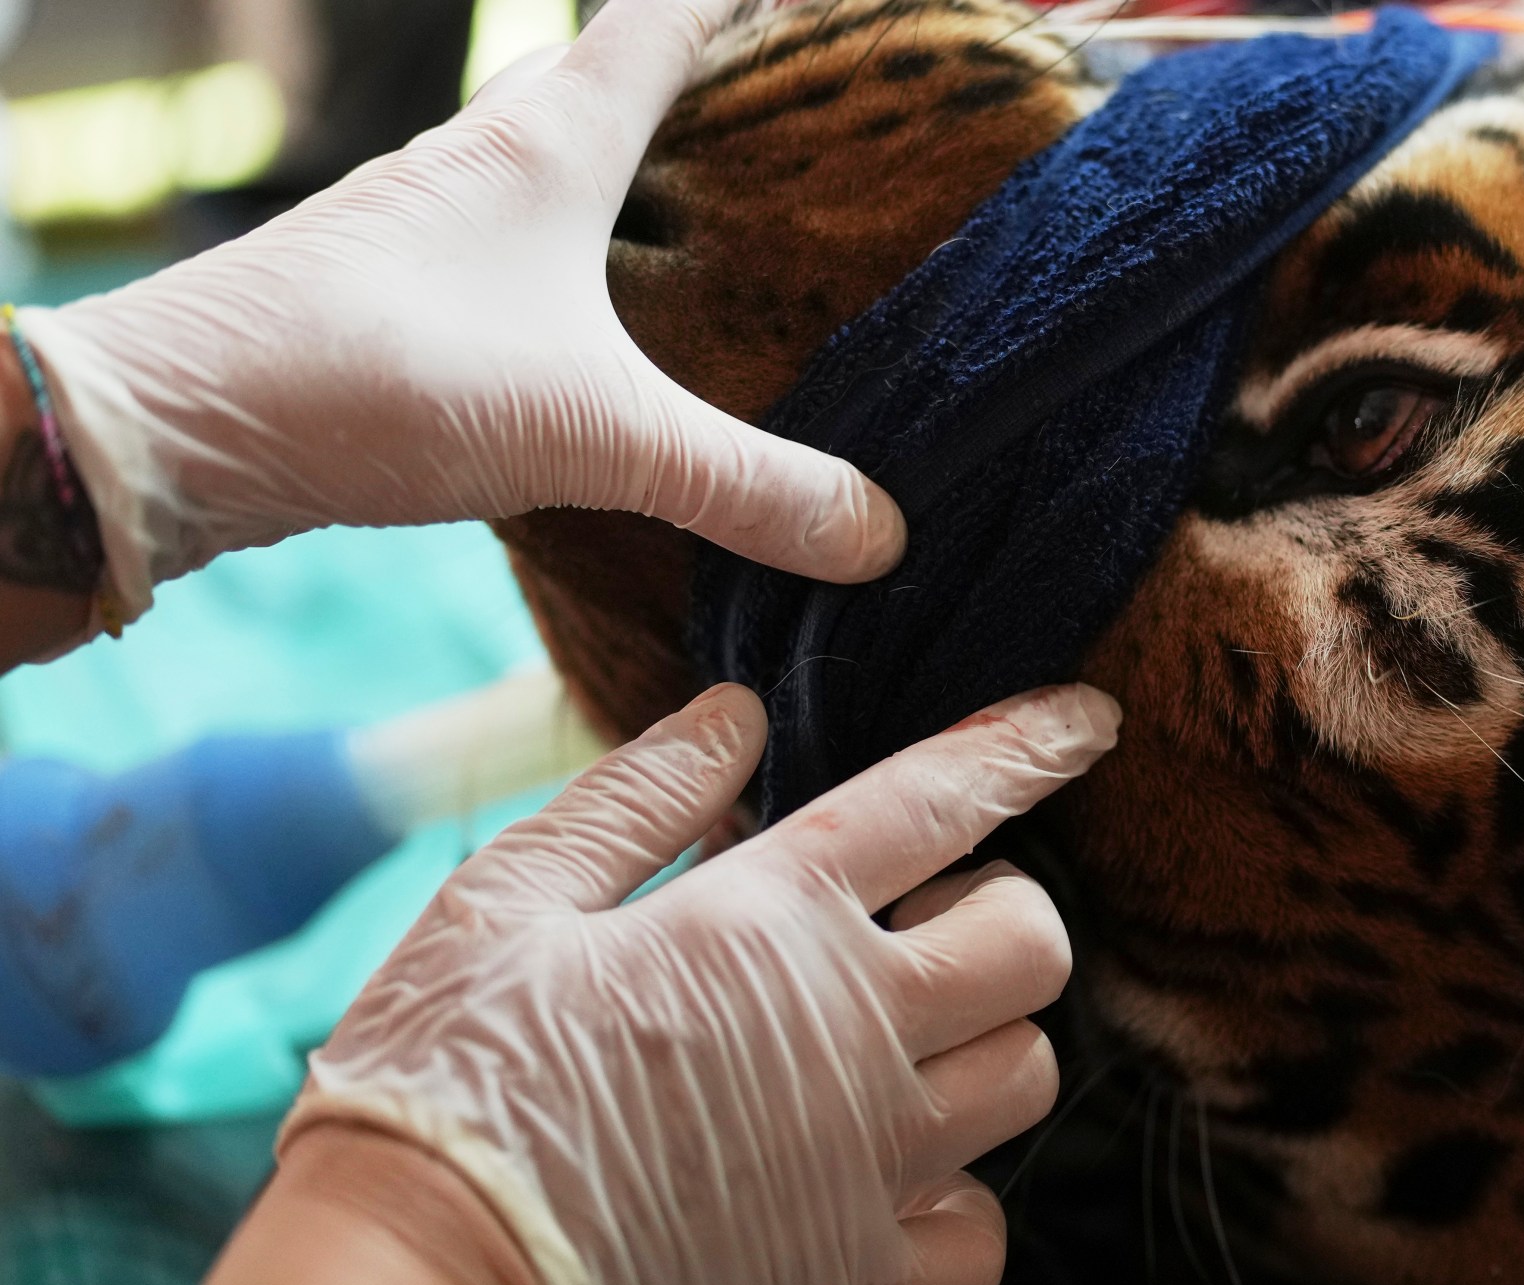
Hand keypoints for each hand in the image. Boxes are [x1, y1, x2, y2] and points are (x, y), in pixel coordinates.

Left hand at [16, 0, 895, 625]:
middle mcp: (483, 161)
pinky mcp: (385, 289)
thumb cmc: (382, 375)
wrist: (178, 421)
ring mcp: (423, 220)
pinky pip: (497, 237)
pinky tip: (572, 310)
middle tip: (762, 80)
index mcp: (549, 148)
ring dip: (607, 155)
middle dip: (679, 66)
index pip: (660, 26)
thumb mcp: (597, 431)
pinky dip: (555, 244)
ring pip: (535, 153)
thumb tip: (882, 533)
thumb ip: (744, 483)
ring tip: (684, 190)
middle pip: (593, 73)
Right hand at [275, 680, 1118, 1284]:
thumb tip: (738, 716)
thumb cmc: (445, 1074)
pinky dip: (959, 1201)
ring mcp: (869, 1159)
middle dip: (1005, 909)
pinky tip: (891, 1169)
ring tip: (900, 1032)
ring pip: (1028, 1077)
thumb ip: (639, 795)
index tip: (1088, 720)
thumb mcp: (509, 894)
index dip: (1030, 745)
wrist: (423, 1277)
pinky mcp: (851, 1272)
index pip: (946, 799)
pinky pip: (978, 1235)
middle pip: (1033, 943)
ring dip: (989, 1039)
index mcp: (772, 920)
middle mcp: (856, 1031)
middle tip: (920, 917)